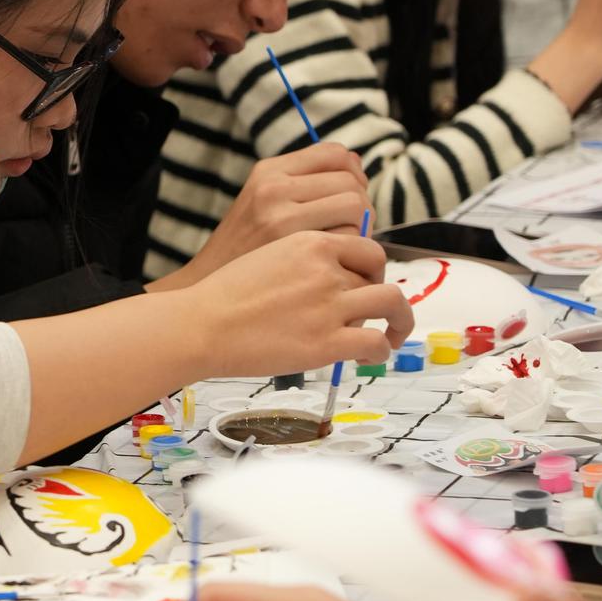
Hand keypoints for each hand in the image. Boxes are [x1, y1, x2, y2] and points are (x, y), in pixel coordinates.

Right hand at [158, 144, 370, 289]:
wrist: (211, 305)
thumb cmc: (244, 258)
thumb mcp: (261, 205)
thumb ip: (303, 184)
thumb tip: (356, 165)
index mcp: (268, 173)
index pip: (335, 154)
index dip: (353, 174)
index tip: (349, 196)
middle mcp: (275, 189)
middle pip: (351, 183)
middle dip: (361, 207)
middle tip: (350, 232)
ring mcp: (284, 220)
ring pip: (357, 209)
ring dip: (362, 232)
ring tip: (344, 253)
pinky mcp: (298, 252)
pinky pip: (353, 241)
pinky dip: (354, 256)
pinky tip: (339, 270)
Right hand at [188, 229, 411, 376]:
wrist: (202, 325)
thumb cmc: (224, 297)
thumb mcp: (266, 256)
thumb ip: (301, 261)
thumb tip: (326, 278)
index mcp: (310, 243)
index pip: (366, 247)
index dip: (372, 267)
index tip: (365, 282)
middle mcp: (325, 270)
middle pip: (381, 273)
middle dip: (382, 291)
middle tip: (377, 311)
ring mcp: (329, 306)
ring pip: (392, 302)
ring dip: (400, 320)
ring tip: (393, 335)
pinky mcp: (326, 342)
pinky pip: (376, 342)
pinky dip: (381, 350)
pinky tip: (365, 357)